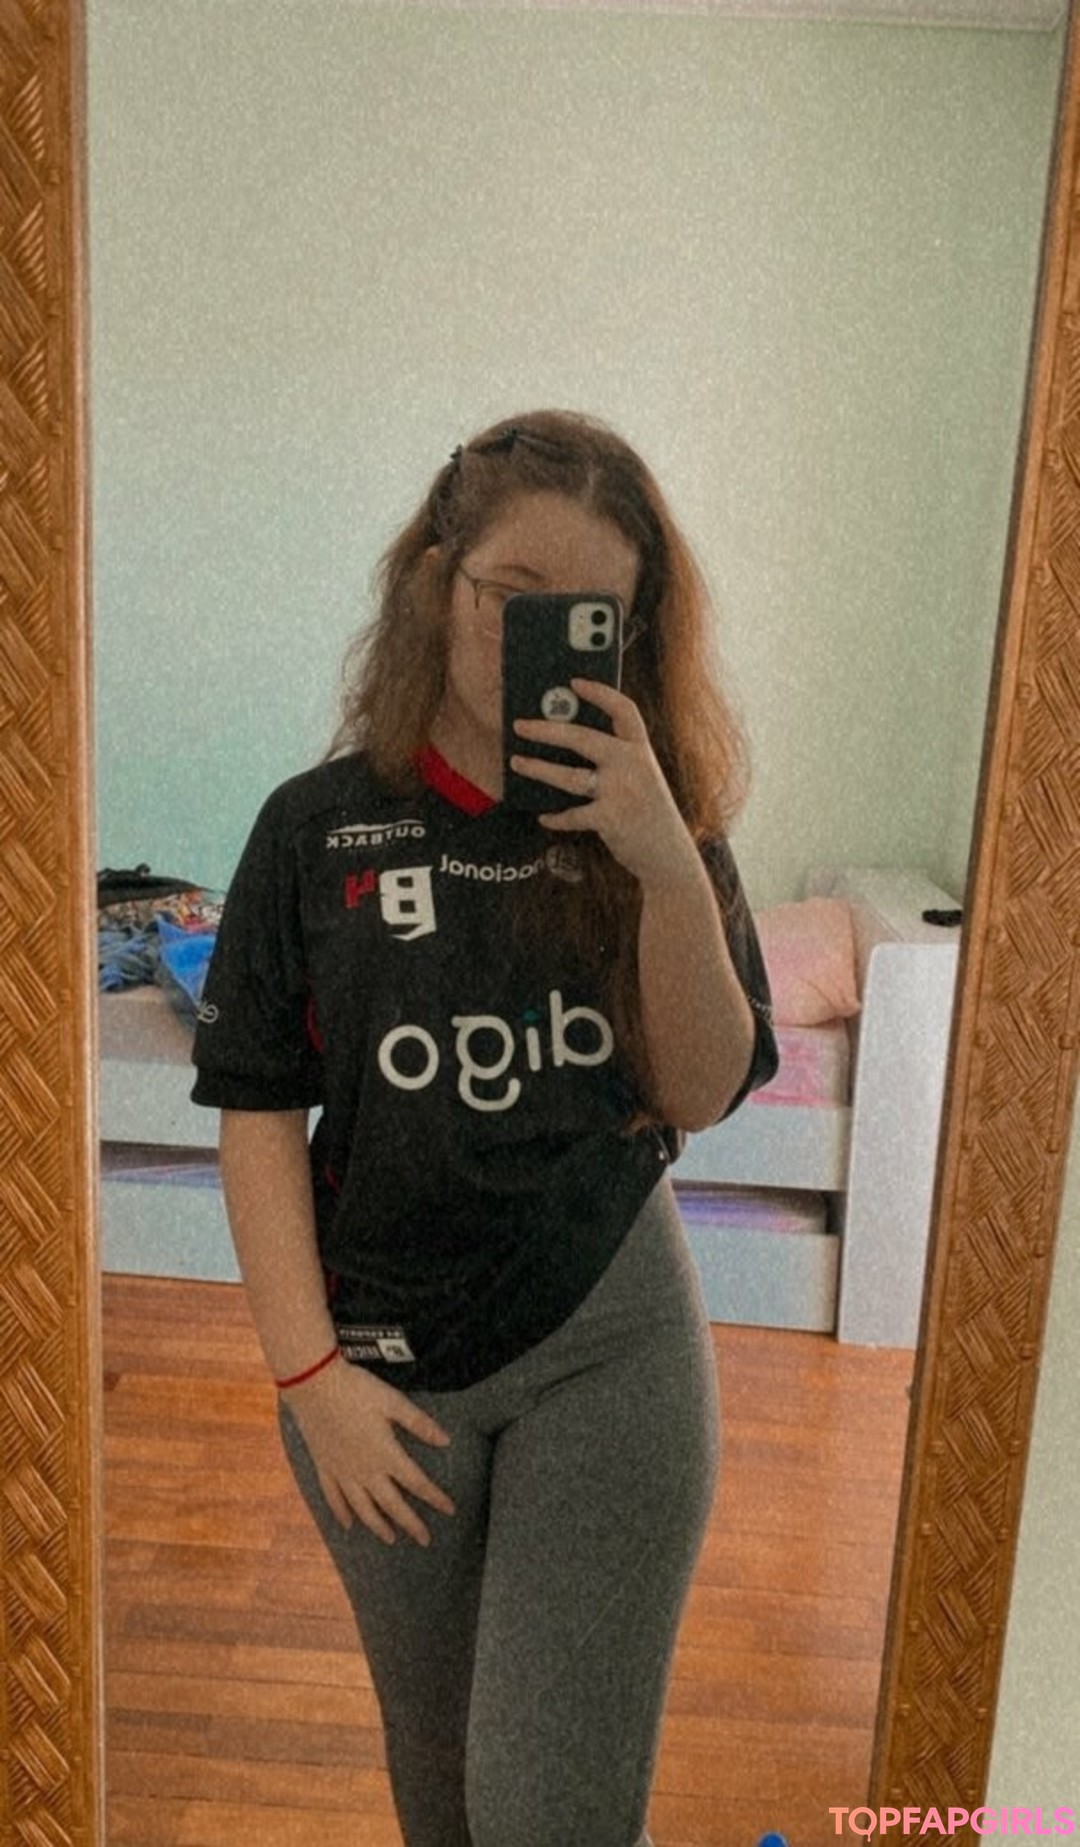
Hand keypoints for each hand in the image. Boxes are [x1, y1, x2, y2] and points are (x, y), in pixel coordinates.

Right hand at [283, 1355, 453, 1544]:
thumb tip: (446, 1441)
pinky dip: (341, 1513)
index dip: (435, 1498)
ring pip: (363, 1508)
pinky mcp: (324, 1467)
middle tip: (424, 1540)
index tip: (450, 1510)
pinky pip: (333, 1498)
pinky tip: (347, 1525)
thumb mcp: (393, 1402)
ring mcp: (342, 1472)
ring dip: (378, 1525)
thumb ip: (419, 1424)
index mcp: (386, 1454)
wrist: (314, 1384)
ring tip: (390, 1538)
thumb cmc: (357, 1390)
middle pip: (392, 1504)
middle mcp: (365, 1470)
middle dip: (410, 1523)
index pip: (417, 1483)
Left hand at [511, 679, 700, 887]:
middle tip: (520, 726)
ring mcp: (621, 792)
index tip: (575, 683)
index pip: (624, 711)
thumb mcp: (642, 778)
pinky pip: (572, 814)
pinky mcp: (610, 819)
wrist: (668, 854)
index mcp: (641, 750)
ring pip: (569, 776)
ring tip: (517, 763)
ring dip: (538, 769)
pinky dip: (556, 817)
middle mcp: (632, 766)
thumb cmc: (648, 812)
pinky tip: (544, 817)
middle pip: (583, 738)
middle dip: (547, 730)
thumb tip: (568, 742)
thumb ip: (617, 760)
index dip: (600, 693)